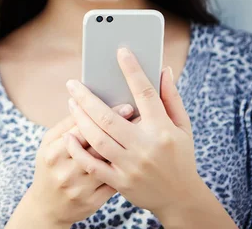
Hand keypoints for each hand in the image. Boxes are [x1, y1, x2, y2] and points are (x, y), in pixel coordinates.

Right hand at [24, 103, 135, 225]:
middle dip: (119, 126)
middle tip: (138, 112)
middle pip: (97, 145)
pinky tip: (135, 154)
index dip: (103, 116)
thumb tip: (84, 101)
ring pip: (108, 164)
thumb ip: (66, 125)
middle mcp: (66, 171)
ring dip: (127, 146)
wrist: (47, 206)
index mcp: (54, 153)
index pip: (81, 129)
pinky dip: (125, 167)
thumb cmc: (50, 166)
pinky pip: (113, 182)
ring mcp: (80, 188)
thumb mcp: (48, 144)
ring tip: (142, 131)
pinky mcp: (92, 201)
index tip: (123, 104)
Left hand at [64, 47, 202, 216]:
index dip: (133, 71)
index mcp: (163, 130)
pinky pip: (93, 165)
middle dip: (87, 98)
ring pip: (98, 139)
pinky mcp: (120, 182)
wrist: (181, 199)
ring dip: (80, 119)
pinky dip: (79, 150)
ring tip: (70, 103)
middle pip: (110, 117)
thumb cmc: (180, 156)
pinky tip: (69, 135)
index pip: (145, 94)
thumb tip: (163, 69)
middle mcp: (146, 147)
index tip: (121, 52)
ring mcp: (132, 166)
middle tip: (72, 84)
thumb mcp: (183, 127)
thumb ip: (171, 98)